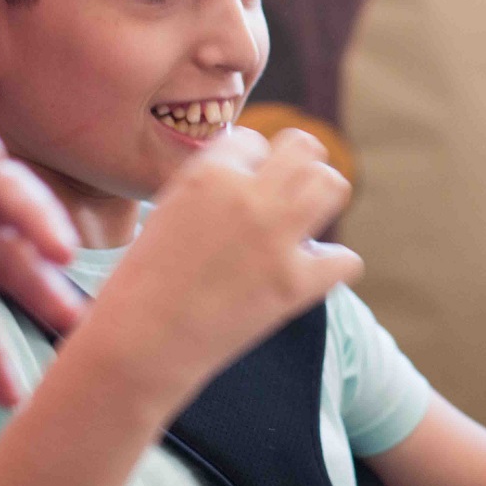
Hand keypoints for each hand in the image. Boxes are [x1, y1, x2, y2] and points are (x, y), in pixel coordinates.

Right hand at [80, 126, 361, 411]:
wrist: (138, 345)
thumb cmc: (144, 280)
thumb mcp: (169, 208)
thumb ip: (213, 182)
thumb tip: (254, 167)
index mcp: (209, 173)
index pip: (253, 140)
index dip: (247, 164)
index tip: (237, 191)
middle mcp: (248, 196)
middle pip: (306, 148)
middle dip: (298, 166)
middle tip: (285, 193)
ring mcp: (276, 239)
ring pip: (333, 186)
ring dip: (321, 201)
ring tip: (302, 221)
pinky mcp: (295, 284)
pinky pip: (346, 258)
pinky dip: (333, 265)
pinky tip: (311, 271)